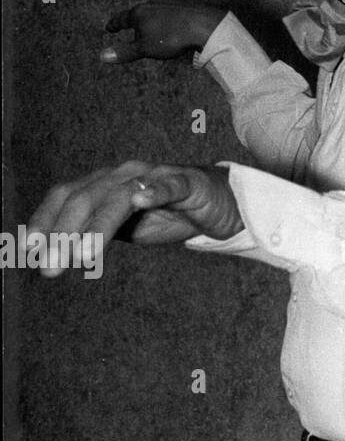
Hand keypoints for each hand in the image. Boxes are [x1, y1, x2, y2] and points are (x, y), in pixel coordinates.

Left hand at [28, 161, 243, 275]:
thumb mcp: (126, 230)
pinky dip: (154, 191)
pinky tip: (141, 201)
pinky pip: (169, 185)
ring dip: (98, 225)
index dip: (44, 219)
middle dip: (63, 232)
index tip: (27, 250)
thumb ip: (94, 233)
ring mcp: (156, 175)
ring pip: (119, 195)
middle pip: (85, 197)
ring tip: (84, 255)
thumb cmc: (169, 216)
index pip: (65, 195)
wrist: (221, 206)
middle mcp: (125, 173)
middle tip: (52, 266)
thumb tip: (53, 252)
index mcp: (105, 183)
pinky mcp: (188, 182)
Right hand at [101, 0, 226, 62]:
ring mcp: (172, 1)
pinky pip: (176, 10)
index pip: (122, 18)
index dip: (114, 24)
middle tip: (130, 24)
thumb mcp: (145, 49)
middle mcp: (154, 3)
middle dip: (135, 19)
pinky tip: (176, 22)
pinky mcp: (189, 3)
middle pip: (140, 11)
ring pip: (158, 9)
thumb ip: (124, 52)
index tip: (109, 27)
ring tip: (154, 25)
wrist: (205, 25)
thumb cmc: (172, 38)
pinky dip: (172, 16)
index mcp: (140, 12)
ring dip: (154, 16)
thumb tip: (101, 56)